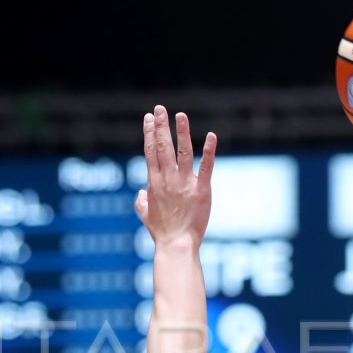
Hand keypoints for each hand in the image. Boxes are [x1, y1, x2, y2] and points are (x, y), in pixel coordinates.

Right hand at [136, 105, 216, 245]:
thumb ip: (142, 202)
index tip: (148, 117)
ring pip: (182, 152)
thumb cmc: (161, 232)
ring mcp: (185, 183)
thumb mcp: (145, 215)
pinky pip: (207, 167)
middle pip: (163, 147)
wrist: (176, 244)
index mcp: (154, 182)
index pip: (150, 151)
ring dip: (181, 132)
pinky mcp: (202, 190)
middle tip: (160, 108)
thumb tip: (141, 195)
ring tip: (180, 115)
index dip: (149, 133)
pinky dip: (209, 151)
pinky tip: (211, 136)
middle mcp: (168, 179)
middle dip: (160, 126)